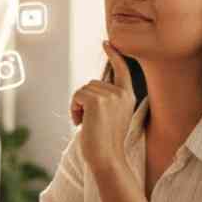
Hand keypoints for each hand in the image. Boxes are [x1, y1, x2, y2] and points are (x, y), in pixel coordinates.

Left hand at [70, 41, 135, 177]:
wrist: (107, 158)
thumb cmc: (105, 142)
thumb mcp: (112, 116)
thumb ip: (107, 99)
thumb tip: (90, 87)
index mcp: (128, 96)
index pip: (122, 70)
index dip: (114, 55)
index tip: (107, 43)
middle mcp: (122, 93)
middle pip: (92, 83)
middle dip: (84, 100)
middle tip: (88, 121)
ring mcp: (110, 96)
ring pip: (83, 90)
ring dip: (78, 106)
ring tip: (86, 123)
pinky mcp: (97, 101)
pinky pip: (76, 96)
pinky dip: (73, 109)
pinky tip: (80, 123)